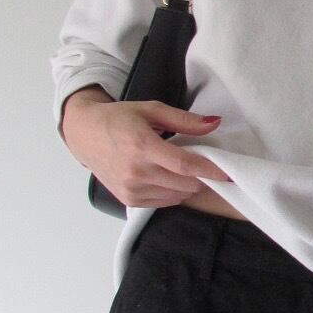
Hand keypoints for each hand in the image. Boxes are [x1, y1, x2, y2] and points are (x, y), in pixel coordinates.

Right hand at [62, 94, 231, 205]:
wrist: (84, 135)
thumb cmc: (118, 119)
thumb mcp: (151, 110)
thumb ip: (184, 119)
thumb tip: (214, 123)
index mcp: (142, 146)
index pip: (184, 165)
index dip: (209, 171)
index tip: (228, 174)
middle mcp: (136, 172)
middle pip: (185, 184)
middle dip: (200, 177)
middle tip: (199, 163)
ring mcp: (132, 189)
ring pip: (177, 196)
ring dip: (186, 185)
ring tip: (178, 168)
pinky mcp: (129, 200)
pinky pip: (164, 202)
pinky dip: (172, 192)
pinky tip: (165, 177)